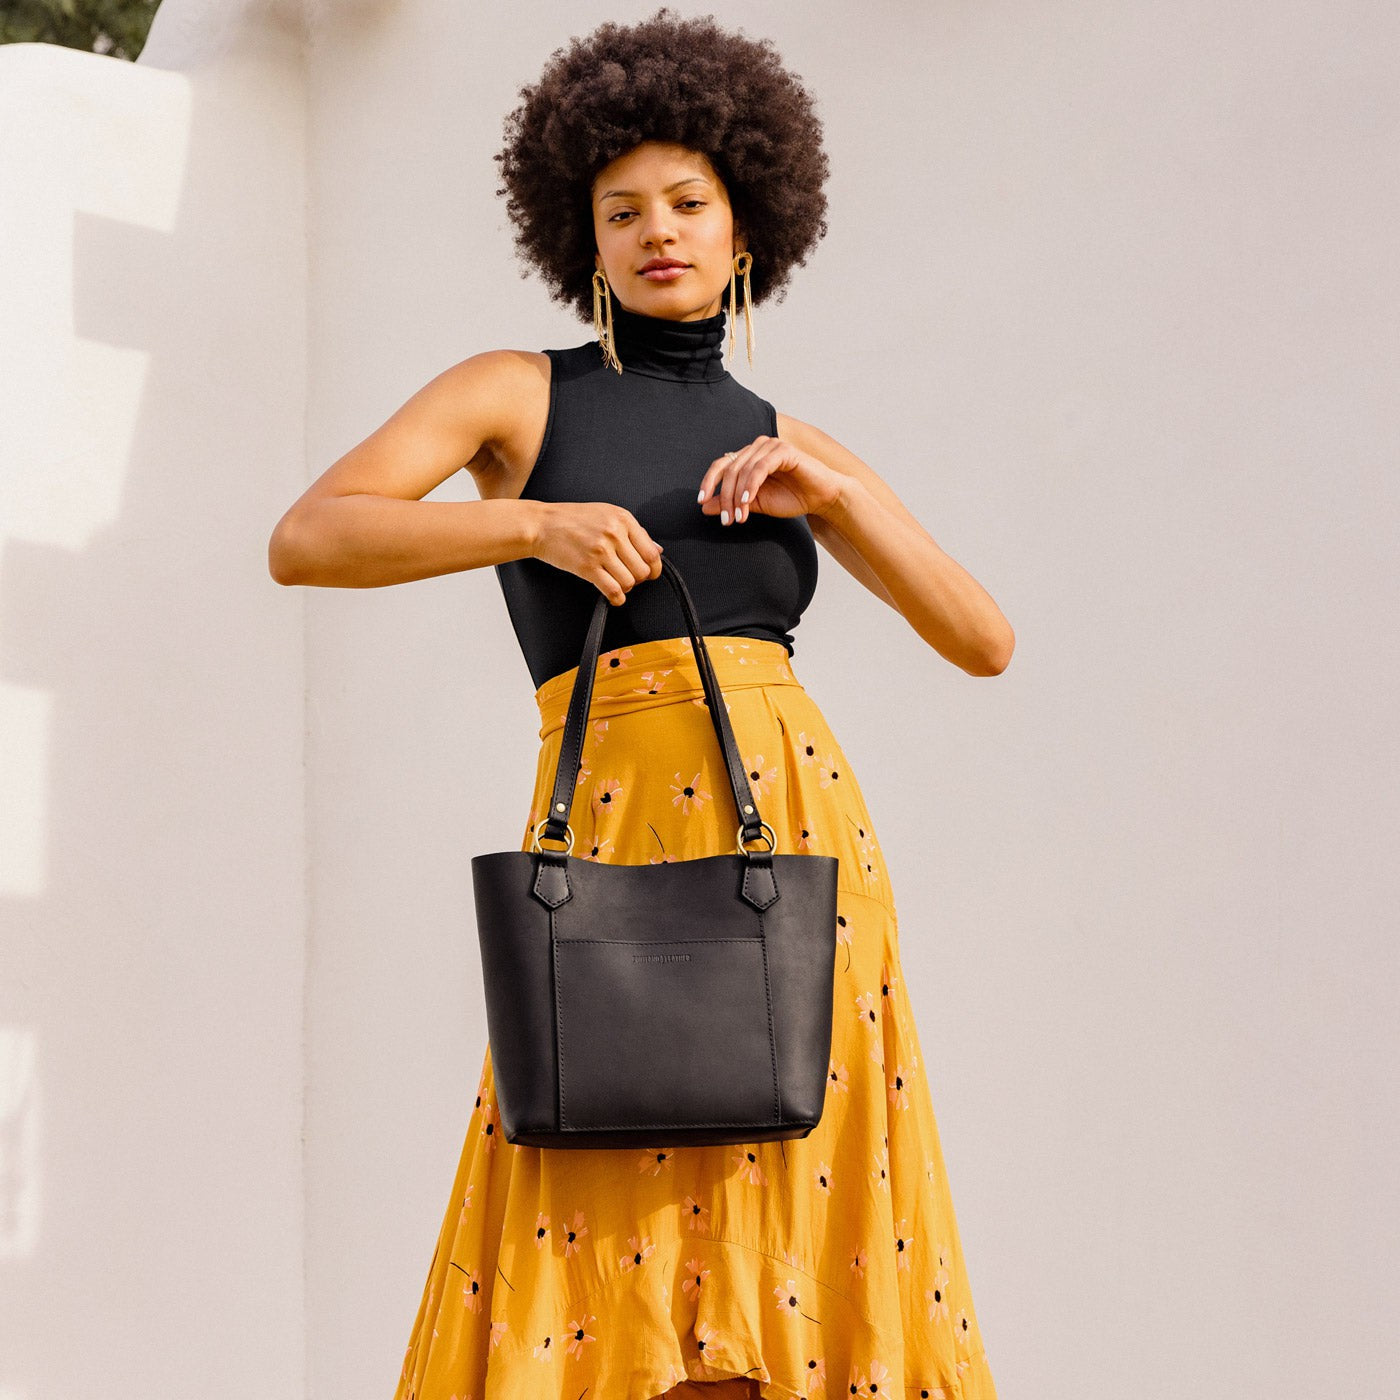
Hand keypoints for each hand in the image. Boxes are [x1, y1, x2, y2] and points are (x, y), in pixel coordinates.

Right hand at [531, 500, 663, 605]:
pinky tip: (613, 594)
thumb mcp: (607, 515)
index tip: (650, 573)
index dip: (654, 568)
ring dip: (626, 587)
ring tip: (616, 581)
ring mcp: (601, 551)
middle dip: (638, 579)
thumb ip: (633, 532)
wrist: (542, 524)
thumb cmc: (572, 519)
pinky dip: (617, 598)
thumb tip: (656, 549)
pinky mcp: (587, 567)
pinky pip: (613, 590)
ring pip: (629, 582)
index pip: (651, 552)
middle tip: (628, 576)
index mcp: (623, 519)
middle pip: (642, 570)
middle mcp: (614, 533)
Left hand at [695, 435, 843, 525]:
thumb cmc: (792, 498)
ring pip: (743, 470)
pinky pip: (760, 468)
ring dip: (738, 496)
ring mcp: (770, 446)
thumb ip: (732, 502)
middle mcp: (757, 448)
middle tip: (727, 520)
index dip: (708, 482)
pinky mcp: (783, 450)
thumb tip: (704, 506)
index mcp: (748, 457)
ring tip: (739, 517)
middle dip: (725, 498)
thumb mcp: (756, 504)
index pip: (721, 465)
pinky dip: (751, 485)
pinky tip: (748, 501)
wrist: (822, 498)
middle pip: (730, 470)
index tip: (701, 501)